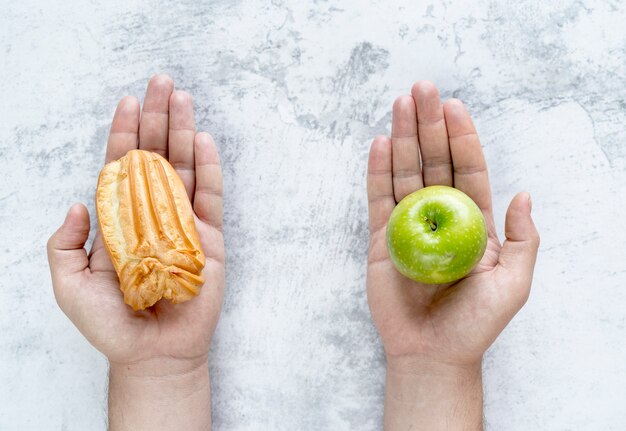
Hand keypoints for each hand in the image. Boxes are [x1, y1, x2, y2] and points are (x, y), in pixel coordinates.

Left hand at [47, 75, 223, 429]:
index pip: (121, 167)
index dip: (124, 134)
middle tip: (162, 82)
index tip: (128, 102)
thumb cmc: (109, 323)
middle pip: (155, 157)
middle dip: (157, 119)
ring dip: (183, 132)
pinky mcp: (209, 238)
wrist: (152, 352)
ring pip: (183, 168)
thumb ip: (65, 244)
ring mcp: (182, 223)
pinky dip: (208, 169)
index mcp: (119, 219)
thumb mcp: (69, 285)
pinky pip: (210, 197)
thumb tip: (79, 202)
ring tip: (183, 98)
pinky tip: (203, 140)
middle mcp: (151, 213)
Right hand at [366, 81, 538, 428]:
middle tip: (422, 90)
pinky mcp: (380, 240)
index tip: (455, 107)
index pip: (468, 171)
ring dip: (403, 139)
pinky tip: (381, 145)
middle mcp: (439, 217)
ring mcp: (408, 226)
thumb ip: (523, 240)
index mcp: (473, 223)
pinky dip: (378, 173)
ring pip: (405, 174)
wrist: (432, 354)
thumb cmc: (475, 324)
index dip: (463, 139)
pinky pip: (378, 200)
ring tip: (400, 105)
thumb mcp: (514, 285)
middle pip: (434, 164)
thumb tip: (524, 193)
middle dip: (429, 126)